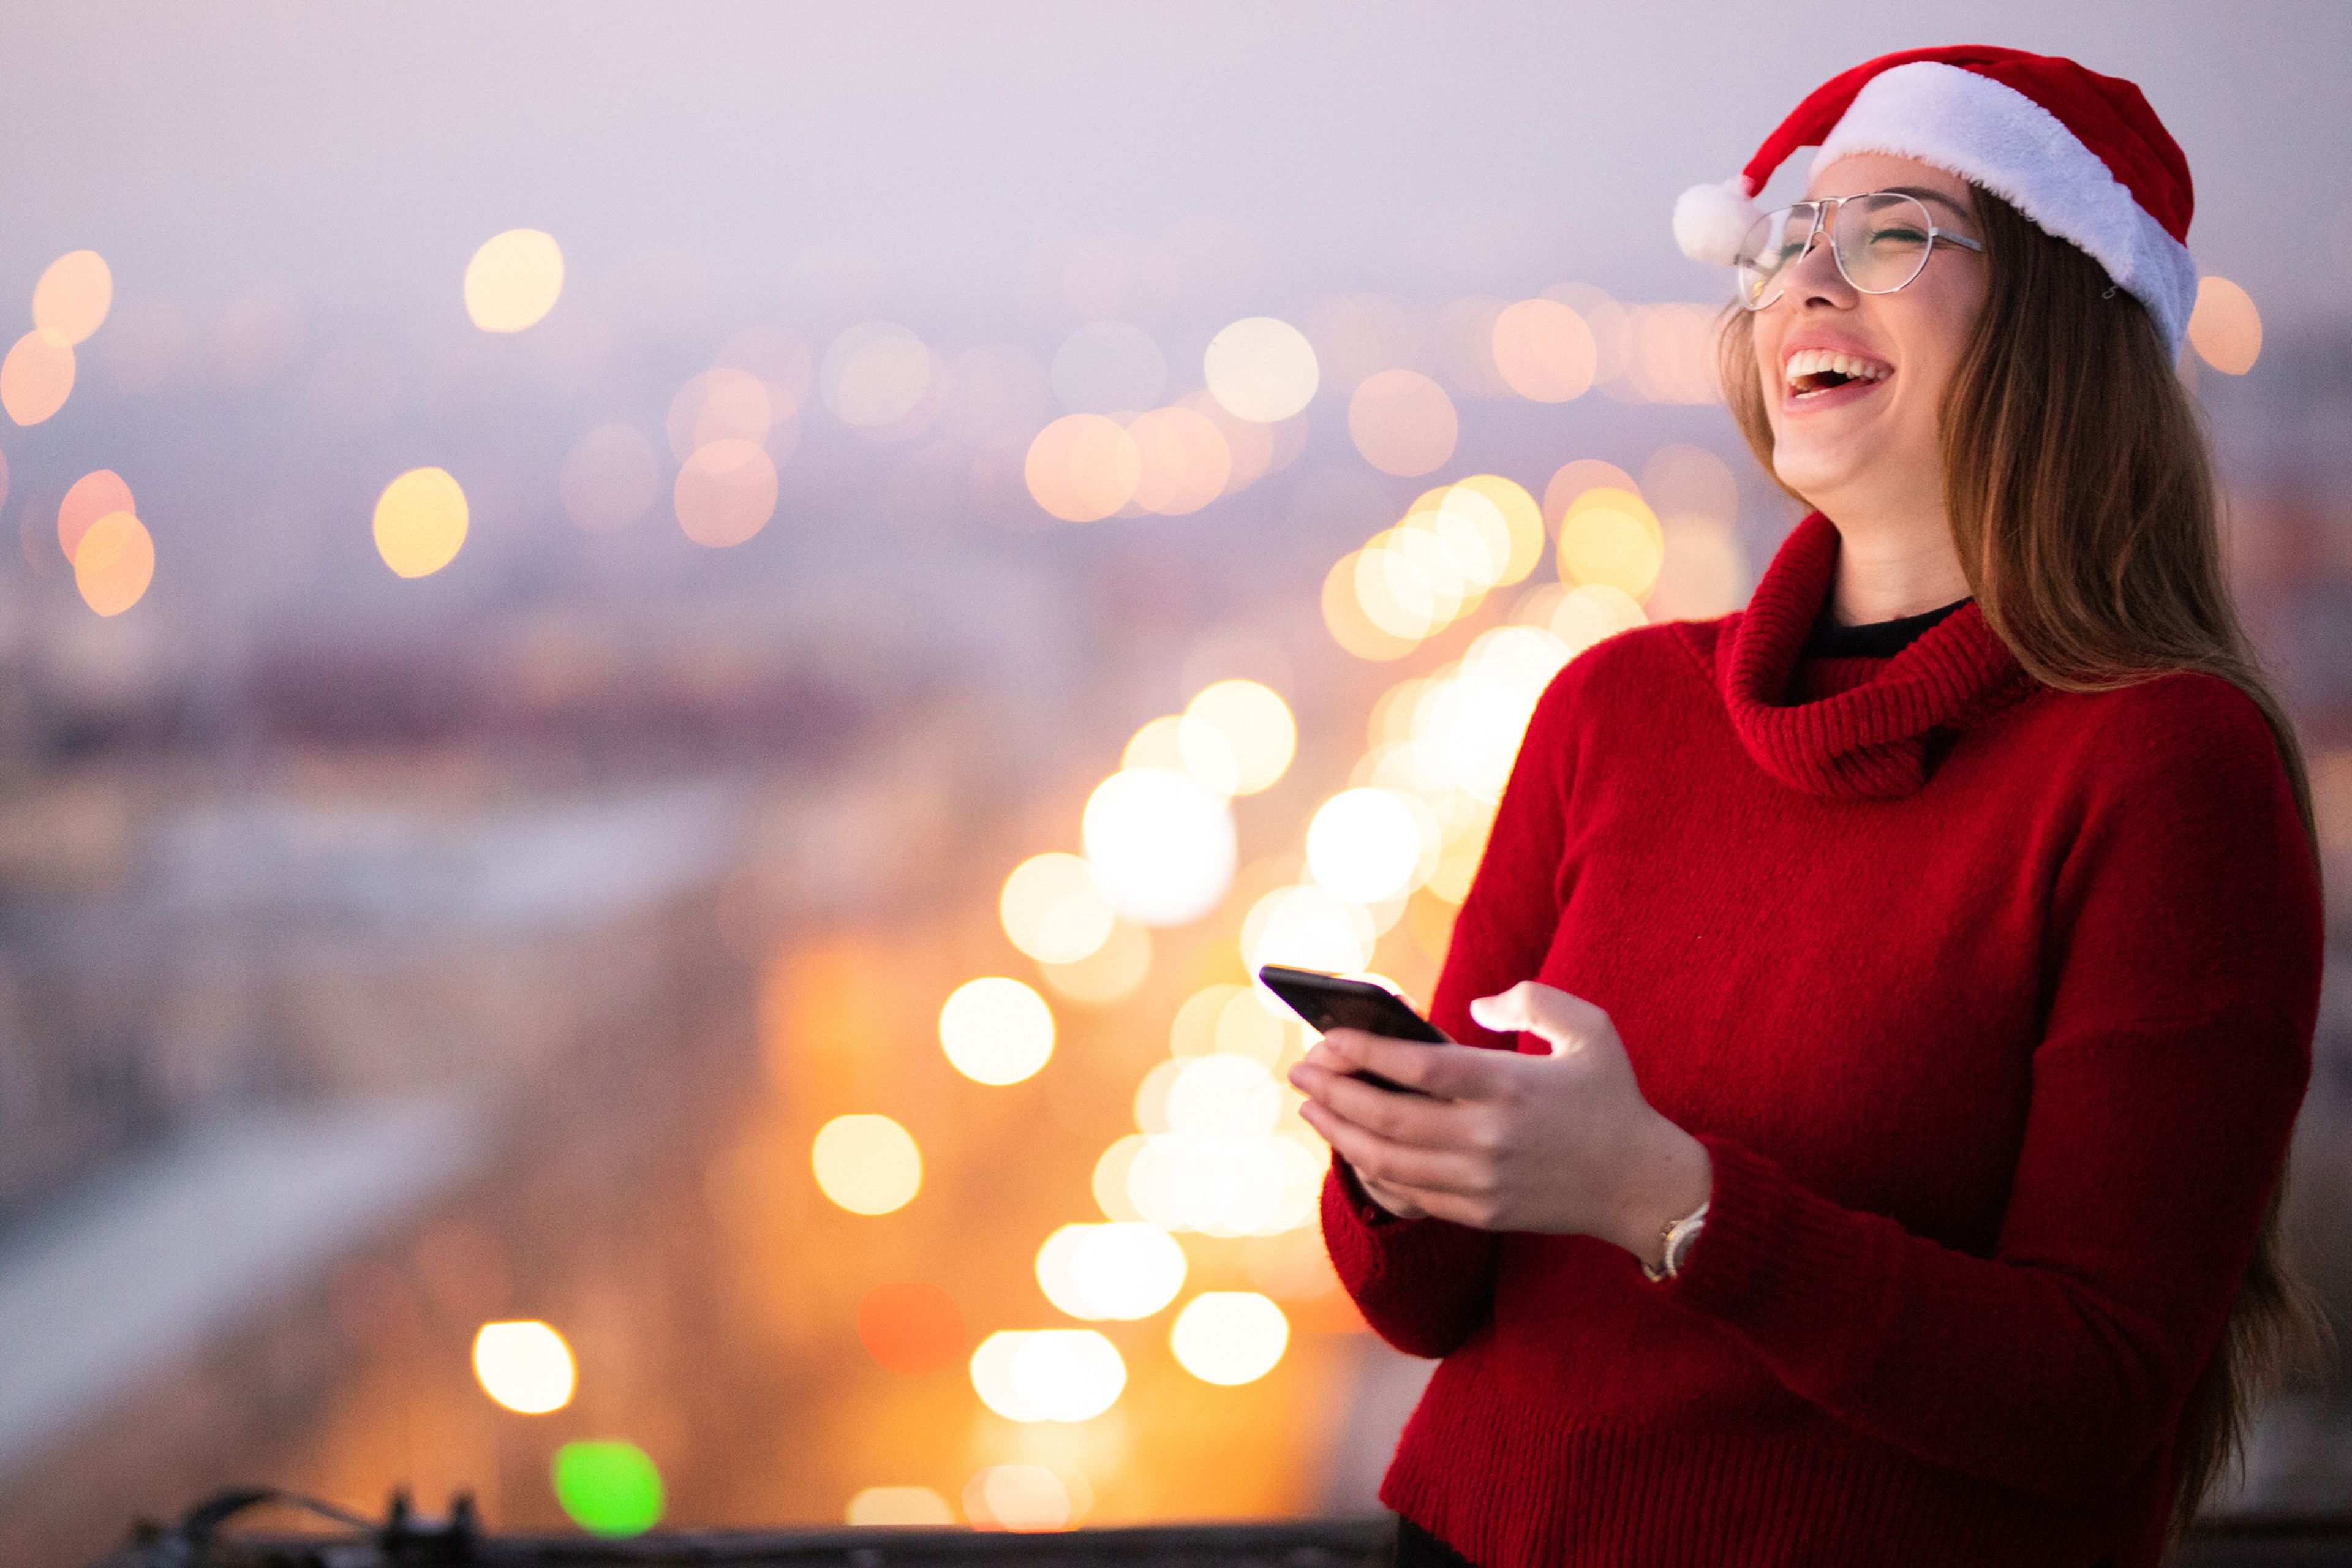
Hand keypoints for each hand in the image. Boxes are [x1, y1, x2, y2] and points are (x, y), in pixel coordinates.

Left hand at [1287, 981, 1711, 1256]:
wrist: (1643, 1186)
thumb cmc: (1612, 1096)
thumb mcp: (1589, 1028)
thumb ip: (1531, 1001)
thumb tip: (1474, 1007)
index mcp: (1509, 1086)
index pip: (1418, 1068)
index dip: (1363, 1052)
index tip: (1326, 1037)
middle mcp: (1489, 1138)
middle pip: (1387, 1117)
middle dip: (1333, 1091)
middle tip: (1300, 1070)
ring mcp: (1481, 1183)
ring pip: (1386, 1161)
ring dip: (1339, 1132)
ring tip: (1312, 1105)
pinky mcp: (1479, 1213)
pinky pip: (1407, 1194)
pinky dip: (1370, 1170)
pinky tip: (1351, 1146)